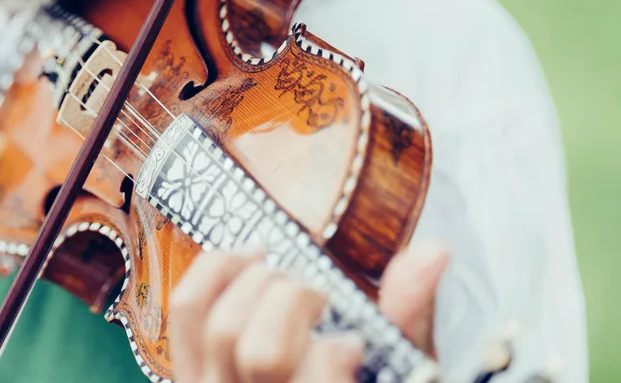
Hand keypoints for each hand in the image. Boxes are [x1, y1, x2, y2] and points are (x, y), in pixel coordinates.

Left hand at [169, 240, 449, 382]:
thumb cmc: (367, 380)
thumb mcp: (401, 365)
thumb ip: (410, 314)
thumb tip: (434, 251)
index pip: (315, 380)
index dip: (334, 354)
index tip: (353, 342)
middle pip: (258, 351)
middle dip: (296, 302)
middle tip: (321, 299)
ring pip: (218, 327)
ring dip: (259, 283)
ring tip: (288, 278)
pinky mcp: (190, 374)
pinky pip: (186, 311)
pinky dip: (217, 270)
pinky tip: (251, 259)